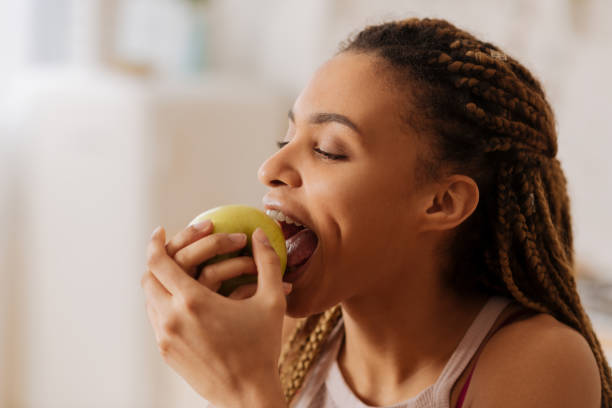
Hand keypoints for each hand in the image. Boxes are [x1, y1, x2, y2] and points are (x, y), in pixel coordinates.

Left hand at [141, 226, 290, 406]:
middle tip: (172, 249)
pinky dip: (163, 303)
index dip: (156, 242)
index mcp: (193, 302)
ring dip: (159, 282)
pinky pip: (156, 319)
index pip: (159, 262)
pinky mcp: (166, 352)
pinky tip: (184, 302)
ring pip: (149, 299)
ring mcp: (165, 338)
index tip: (160, 230)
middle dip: (156, 259)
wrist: (247, 395)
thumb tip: (262, 234)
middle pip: (147, 278)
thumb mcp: (272, 302)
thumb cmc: (262, 348)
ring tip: (178, 274)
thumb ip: (267, 263)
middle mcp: (171, 318)